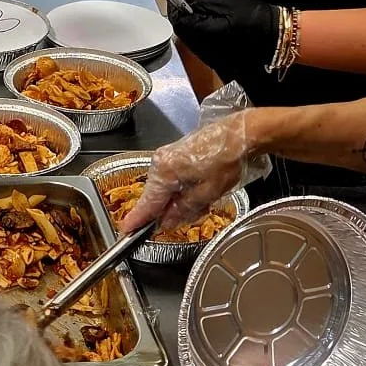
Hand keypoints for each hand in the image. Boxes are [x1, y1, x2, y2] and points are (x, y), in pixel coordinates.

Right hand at [117, 112, 256, 233]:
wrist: (240, 134)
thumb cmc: (226, 161)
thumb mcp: (207, 194)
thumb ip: (183, 210)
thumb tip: (167, 222)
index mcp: (164, 172)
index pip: (147, 203)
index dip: (137, 220)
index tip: (126, 231)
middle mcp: (160, 162)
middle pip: (155, 195)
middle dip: (167, 211)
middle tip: (190, 216)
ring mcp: (166, 156)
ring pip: (164, 188)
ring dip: (177, 200)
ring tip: (204, 201)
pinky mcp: (175, 153)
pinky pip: (171, 178)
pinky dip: (181, 188)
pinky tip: (200, 190)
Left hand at [166, 0, 280, 83]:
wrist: (274, 35)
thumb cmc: (253, 15)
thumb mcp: (226, 0)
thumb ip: (201, 3)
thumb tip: (185, 3)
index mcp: (206, 33)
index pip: (179, 21)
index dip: (174, 6)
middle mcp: (204, 49)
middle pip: (181, 32)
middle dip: (180, 14)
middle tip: (183, 0)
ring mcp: (210, 57)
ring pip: (188, 39)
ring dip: (187, 23)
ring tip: (194, 9)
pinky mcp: (215, 59)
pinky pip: (198, 45)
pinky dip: (196, 32)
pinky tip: (203, 22)